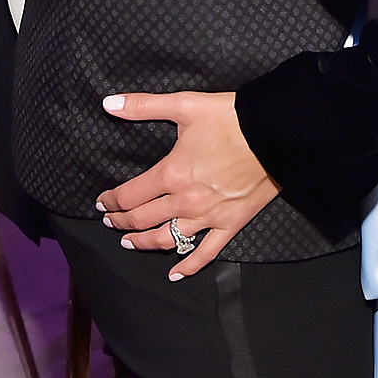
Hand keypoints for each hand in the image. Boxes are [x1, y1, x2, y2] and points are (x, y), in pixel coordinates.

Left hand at [96, 89, 279, 278]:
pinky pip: (206, 253)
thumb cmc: (231, 118)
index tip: (102, 202)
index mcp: (171, 174)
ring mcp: (208, 217)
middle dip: (121, 222)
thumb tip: (108, 103)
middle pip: (142, 220)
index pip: (129, 195)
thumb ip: (144, 106)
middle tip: (110, 222)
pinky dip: (188, 266)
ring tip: (130, 243)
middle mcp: (185, 201)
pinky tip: (175, 274)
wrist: (275, 132)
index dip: (111, 201)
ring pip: (166, 240)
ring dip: (143, 243)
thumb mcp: (185, 105)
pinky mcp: (230, 223)